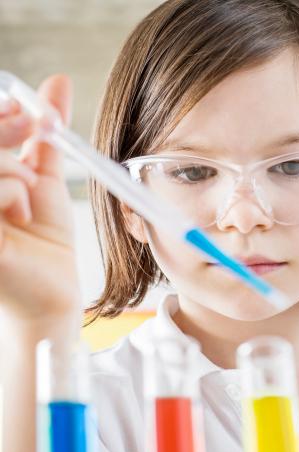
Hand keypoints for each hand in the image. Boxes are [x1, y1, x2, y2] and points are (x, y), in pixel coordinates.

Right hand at [0, 74, 81, 327]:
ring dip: (14, 171)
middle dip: (7, 131)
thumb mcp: (42, 177)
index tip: (30, 113)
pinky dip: (13, 194)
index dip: (0, 117)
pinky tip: (21, 217)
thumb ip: (42, 133)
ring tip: (28, 196)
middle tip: (39, 134)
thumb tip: (59, 81)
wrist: (52, 289)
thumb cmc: (43, 238)